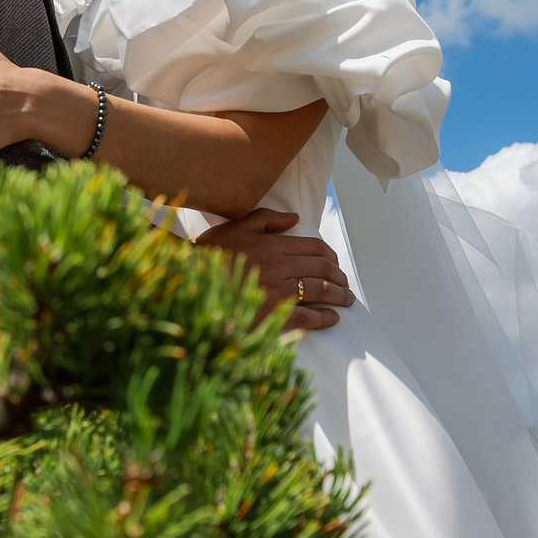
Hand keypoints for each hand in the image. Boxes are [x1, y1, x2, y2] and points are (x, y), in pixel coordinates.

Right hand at [195, 209, 353, 330]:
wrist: (190, 284)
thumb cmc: (210, 255)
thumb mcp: (236, 228)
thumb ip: (266, 220)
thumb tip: (295, 218)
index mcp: (273, 245)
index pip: (315, 247)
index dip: (331, 256)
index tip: (336, 265)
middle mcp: (280, 266)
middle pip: (323, 268)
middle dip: (340, 277)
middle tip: (345, 284)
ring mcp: (277, 291)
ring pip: (320, 290)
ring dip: (339, 295)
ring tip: (346, 299)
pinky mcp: (272, 314)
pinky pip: (307, 316)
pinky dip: (324, 317)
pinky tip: (333, 318)